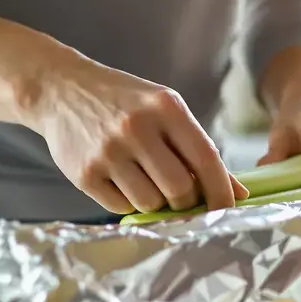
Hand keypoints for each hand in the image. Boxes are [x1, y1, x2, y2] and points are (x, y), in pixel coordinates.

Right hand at [22, 57, 247, 214]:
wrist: (62, 90)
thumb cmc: (126, 103)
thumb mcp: (166, 110)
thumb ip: (200, 149)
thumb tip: (238, 193)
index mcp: (166, 107)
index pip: (207, 160)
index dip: (222, 193)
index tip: (227, 211)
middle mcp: (137, 128)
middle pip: (179, 190)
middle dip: (186, 200)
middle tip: (180, 193)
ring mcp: (107, 151)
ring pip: (150, 204)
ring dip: (156, 202)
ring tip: (146, 180)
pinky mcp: (84, 173)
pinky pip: (121, 207)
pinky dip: (128, 201)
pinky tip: (121, 179)